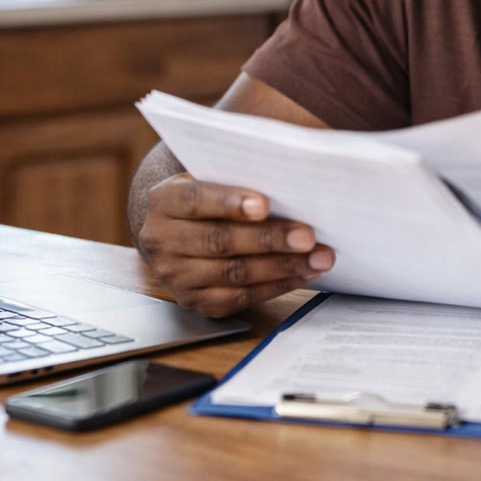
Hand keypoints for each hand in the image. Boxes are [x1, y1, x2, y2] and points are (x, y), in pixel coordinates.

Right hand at [135, 173, 334, 316]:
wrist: (173, 234)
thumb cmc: (205, 199)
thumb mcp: (208, 179)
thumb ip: (235, 178)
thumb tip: (289, 181)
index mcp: (164, 201)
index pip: (195, 200)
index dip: (230, 203)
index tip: (264, 205)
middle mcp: (163, 241)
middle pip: (219, 241)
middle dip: (269, 239)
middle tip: (308, 236)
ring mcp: (176, 276)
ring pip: (233, 273)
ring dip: (282, 266)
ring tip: (318, 258)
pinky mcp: (195, 302)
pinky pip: (240, 298)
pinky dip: (276, 286)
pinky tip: (302, 274)